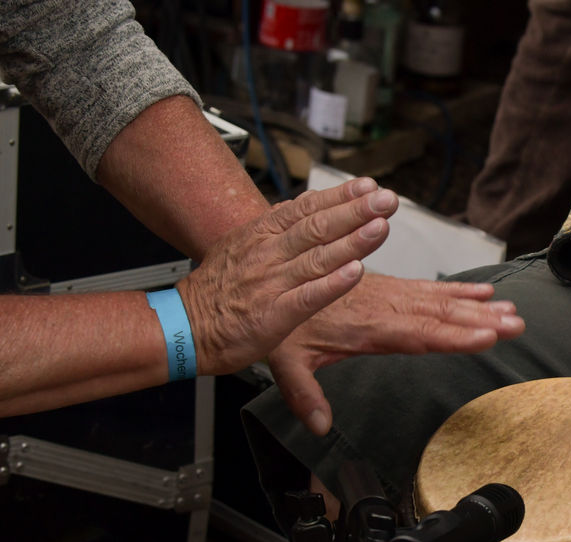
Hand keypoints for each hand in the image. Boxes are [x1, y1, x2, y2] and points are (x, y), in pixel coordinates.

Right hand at [177, 178, 396, 375]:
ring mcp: (271, 283)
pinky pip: (307, 296)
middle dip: (356, 211)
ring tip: (380, 227)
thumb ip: (273, 229)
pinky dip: (332, 284)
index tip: (368, 187)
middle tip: (387, 200)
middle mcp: (267, 254)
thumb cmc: (214, 291)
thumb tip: (301, 206)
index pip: (306, 208)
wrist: (183, 327)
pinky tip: (355, 272)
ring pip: (317, 257)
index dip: (340, 196)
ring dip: (353, 241)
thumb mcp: (240, 246)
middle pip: (317, 226)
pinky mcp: (273, 315)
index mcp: (260, 235)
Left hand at [268, 272, 526, 434]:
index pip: (418, 334)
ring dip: (478, 308)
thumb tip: (319, 426)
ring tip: (512, 312)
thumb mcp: (283, 360)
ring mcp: (389, 296)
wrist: (270, 275)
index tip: (487, 338)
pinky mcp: (388, 289)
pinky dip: (459, 291)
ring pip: (441, 301)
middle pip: (440, 317)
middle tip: (517, 325)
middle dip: (481, 323)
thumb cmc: (278, 320)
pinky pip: (429, 288)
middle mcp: (384, 308)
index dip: (453, 337)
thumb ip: (303, 392)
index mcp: (366, 326)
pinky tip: (482, 294)